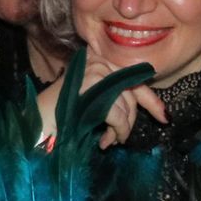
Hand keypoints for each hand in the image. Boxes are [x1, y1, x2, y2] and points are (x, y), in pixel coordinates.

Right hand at [35, 57, 166, 148]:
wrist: (36, 125)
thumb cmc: (62, 116)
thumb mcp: (92, 99)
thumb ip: (115, 95)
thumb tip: (152, 107)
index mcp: (97, 59)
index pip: (133, 76)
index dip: (151, 99)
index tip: (164, 116)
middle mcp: (97, 61)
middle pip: (132, 91)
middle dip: (131, 120)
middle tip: (122, 138)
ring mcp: (94, 73)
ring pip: (126, 106)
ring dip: (122, 130)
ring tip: (109, 140)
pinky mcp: (91, 88)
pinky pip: (117, 115)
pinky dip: (116, 132)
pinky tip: (105, 141)